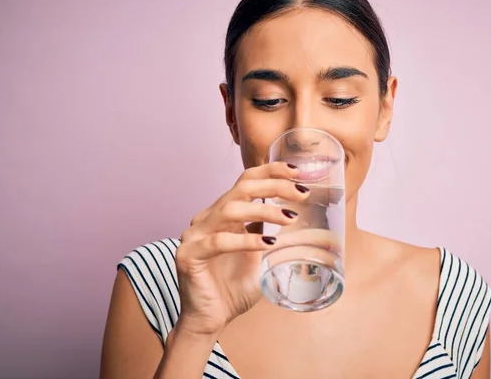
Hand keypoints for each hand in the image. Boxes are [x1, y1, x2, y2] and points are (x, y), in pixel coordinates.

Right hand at [174, 162, 309, 335]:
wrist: (211, 320)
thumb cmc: (234, 288)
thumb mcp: (261, 256)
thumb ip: (271, 234)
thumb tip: (300, 219)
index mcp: (223, 214)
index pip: (246, 180)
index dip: (271, 171)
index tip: (298, 171)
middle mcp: (208, 218)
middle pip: (241, 188)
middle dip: (274, 185)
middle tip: (302, 193)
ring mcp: (195, 234)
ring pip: (230, 209)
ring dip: (263, 210)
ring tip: (290, 218)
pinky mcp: (188, 254)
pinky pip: (219, 241)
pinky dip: (245, 241)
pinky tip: (266, 244)